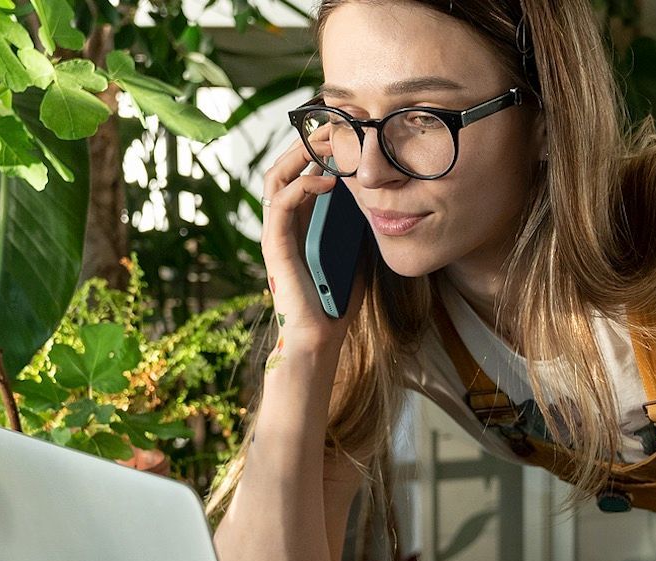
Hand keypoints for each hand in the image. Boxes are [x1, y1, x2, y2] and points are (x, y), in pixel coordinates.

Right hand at [260, 135, 363, 350]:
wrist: (321, 339)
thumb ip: (358, 221)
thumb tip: (380, 191)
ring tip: (328, 142)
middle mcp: (283, 222)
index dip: (318, 147)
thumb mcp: (356, 249)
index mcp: (299, 221)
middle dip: (308, 141)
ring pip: (276, 177)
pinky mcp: (275, 246)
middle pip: (284, 166)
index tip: (346, 131)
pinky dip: (302, 184)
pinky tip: (328, 179)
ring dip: (301, 154)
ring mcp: (276, 233)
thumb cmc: (338, 300)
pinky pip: (281, 204)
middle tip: (336, 126)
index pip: (300, 171)